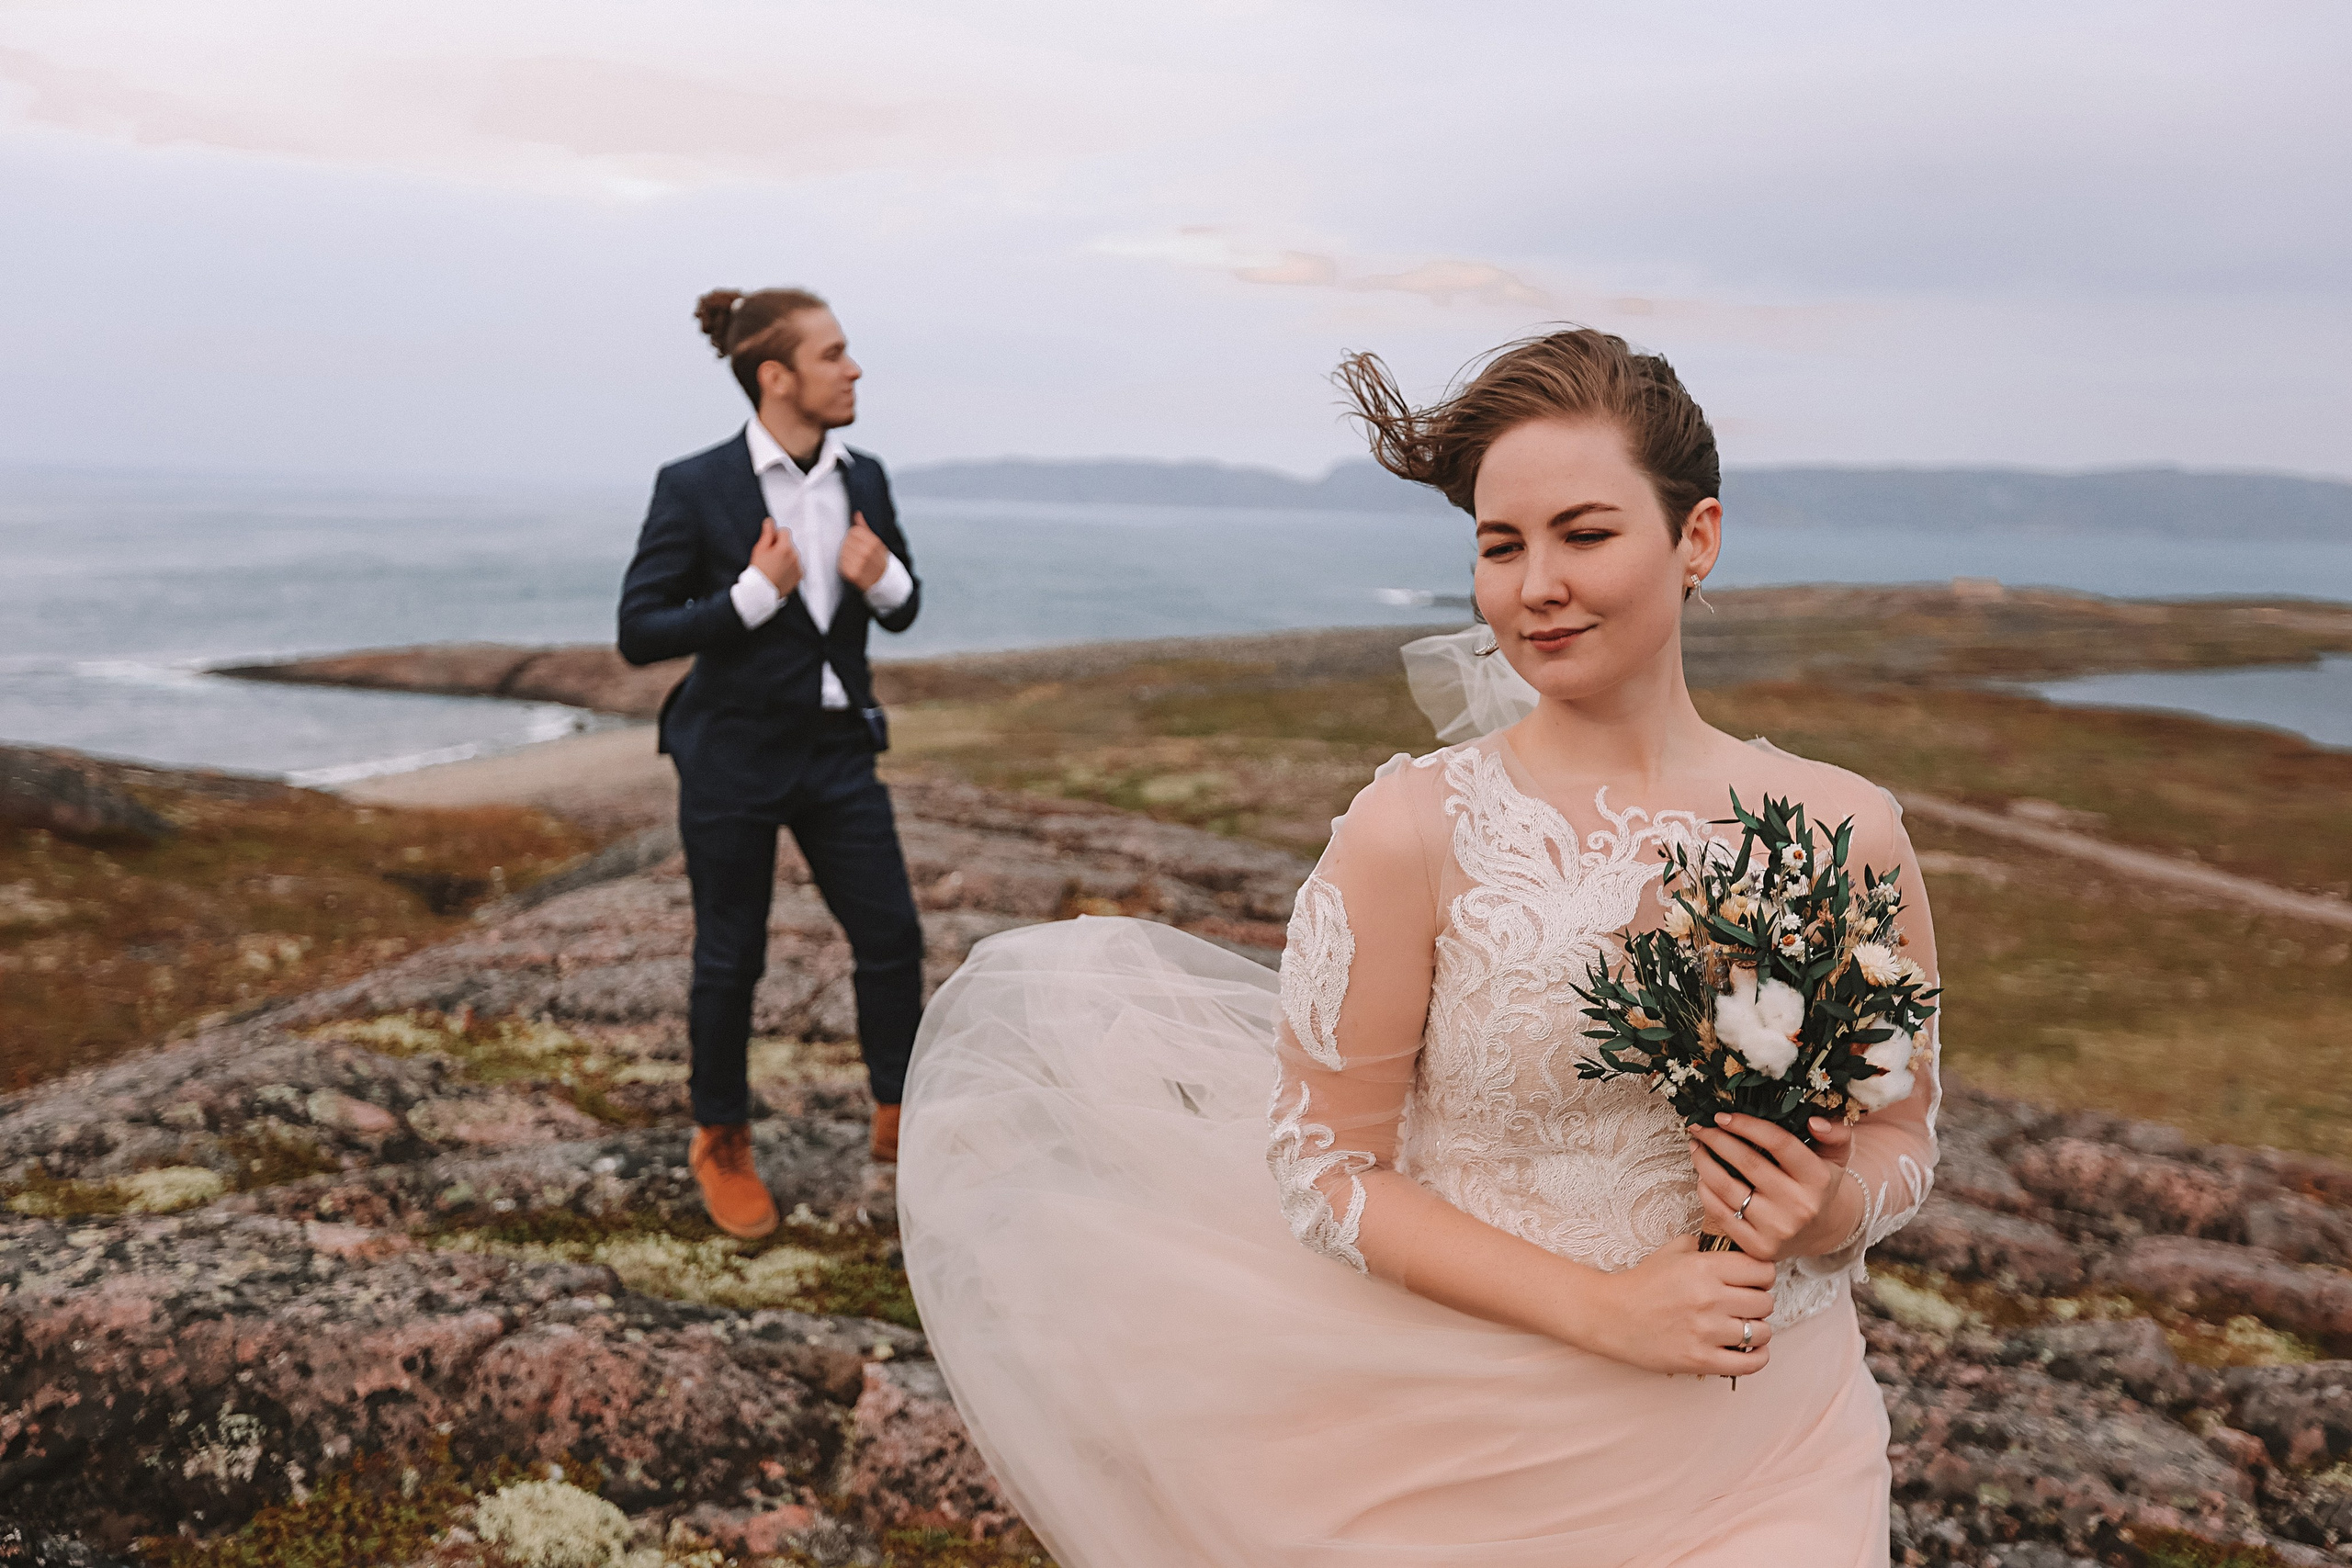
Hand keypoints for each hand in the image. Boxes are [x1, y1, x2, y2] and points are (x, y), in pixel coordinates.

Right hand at [751, 517, 800, 594]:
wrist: (761, 591)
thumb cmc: (758, 569)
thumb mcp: (760, 549)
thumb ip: (767, 533)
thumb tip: (770, 521)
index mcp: (785, 547)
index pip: (784, 531)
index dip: (775, 536)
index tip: (769, 545)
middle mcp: (795, 555)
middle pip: (789, 543)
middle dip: (781, 547)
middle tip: (769, 558)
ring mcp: (799, 566)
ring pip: (793, 554)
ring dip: (786, 557)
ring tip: (774, 567)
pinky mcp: (800, 575)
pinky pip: (796, 565)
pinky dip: (790, 567)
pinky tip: (780, 573)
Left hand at [838, 512, 889, 590]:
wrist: (884, 580)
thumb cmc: (878, 559)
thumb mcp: (875, 542)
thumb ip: (864, 527)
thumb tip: (857, 513)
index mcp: (873, 542)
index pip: (853, 531)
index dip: (853, 536)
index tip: (858, 543)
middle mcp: (866, 552)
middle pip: (846, 541)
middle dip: (849, 546)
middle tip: (856, 553)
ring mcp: (859, 564)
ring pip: (842, 552)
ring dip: (845, 555)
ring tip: (854, 560)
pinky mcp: (853, 574)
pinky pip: (841, 564)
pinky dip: (844, 565)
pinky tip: (852, 567)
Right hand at [1586, 1233, 1776, 1376]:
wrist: (1611, 1317)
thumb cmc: (1641, 1284)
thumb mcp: (1670, 1253)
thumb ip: (1702, 1247)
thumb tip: (1729, 1250)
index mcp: (1704, 1267)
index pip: (1762, 1270)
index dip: (1762, 1275)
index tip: (1754, 1281)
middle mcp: (1709, 1297)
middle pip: (1766, 1301)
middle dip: (1759, 1302)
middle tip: (1746, 1305)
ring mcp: (1707, 1331)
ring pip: (1763, 1332)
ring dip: (1758, 1330)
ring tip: (1745, 1328)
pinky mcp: (1701, 1359)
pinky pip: (1750, 1362)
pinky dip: (1757, 1357)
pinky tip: (1750, 1350)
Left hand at [1691, 1113, 1858, 1261]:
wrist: (1822, 1230)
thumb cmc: (1820, 1185)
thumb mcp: (1836, 1156)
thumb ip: (1835, 1133)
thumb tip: (1813, 1121)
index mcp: (1818, 1179)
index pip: (1779, 1143)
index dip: (1747, 1125)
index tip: (1722, 1116)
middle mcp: (1800, 1206)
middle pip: (1748, 1162)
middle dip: (1716, 1139)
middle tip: (1699, 1126)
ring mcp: (1778, 1229)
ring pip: (1727, 1187)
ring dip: (1703, 1162)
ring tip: (1696, 1147)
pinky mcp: (1759, 1247)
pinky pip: (1720, 1213)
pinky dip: (1705, 1191)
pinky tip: (1702, 1175)